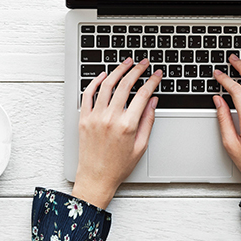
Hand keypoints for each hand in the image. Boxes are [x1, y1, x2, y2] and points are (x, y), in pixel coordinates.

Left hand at [72, 57, 161, 208]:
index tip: (157, 74)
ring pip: (106, 85)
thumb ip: (148, 121)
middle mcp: (110, 118)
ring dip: (118, 70)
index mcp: (127, 125)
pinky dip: (95, 81)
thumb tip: (153, 101)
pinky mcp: (84, 118)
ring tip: (126, 63)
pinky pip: (88, 94)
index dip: (152, 81)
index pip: (143, 94)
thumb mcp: (141, 146)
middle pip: (125, 85)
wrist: (96, 178)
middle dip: (137, 70)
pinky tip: (104, 75)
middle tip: (143, 63)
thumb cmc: (118, 166)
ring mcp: (95, 117)